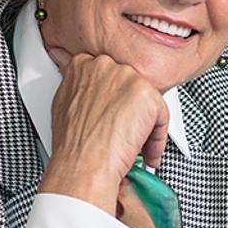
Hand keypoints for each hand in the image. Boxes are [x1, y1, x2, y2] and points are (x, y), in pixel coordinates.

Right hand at [38, 53, 168, 211]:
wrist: (83, 164)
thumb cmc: (74, 143)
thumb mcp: (65, 104)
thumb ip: (81, 90)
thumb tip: (91, 94)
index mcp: (82, 64)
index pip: (108, 73)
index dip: (114, 97)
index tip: (115, 112)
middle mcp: (104, 66)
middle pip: (130, 85)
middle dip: (131, 109)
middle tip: (125, 130)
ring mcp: (126, 78)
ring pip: (147, 100)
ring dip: (145, 124)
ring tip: (134, 144)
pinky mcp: (146, 94)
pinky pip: (161, 115)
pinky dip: (157, 137)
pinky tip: (146, 150)